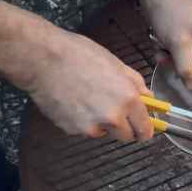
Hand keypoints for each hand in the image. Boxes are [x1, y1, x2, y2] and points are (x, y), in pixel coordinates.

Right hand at [27, 29, 155, 141]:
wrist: (43, 60)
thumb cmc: (79, 55)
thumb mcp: (115, 63)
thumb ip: (135, 83)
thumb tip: (148, 98)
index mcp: (127, 99)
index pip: (144, 129)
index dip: (145, 130)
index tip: (142, 129)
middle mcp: (112, 117)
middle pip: (125, 136)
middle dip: (122, 126)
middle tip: (112, 109)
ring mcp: (91, 126)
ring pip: (103, 132)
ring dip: (101, 123)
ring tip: (87, 100)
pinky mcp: (72, 130)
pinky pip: (84, 129)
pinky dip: (82, 121)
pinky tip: (73, 102)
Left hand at [144, 0, 191, 90]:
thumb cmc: (170, 17)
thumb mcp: (179, 46)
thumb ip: (187, 69)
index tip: (189, 84)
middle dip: (183, 66)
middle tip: (168, 61)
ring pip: (188, 59)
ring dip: (173, 59)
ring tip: (161, 52)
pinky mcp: (186, 35)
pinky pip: (181, 52)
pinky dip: (169, 52)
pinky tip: (159, 47)